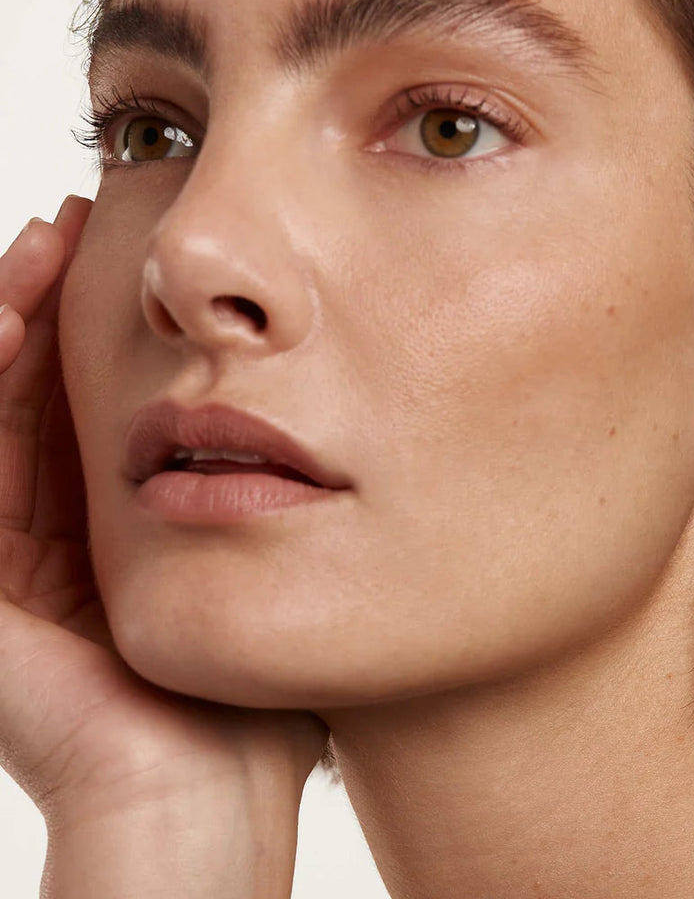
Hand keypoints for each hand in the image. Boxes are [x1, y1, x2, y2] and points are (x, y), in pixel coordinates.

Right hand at [0, 196, 329, 828]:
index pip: (97, 410)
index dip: (103, 330)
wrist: (205, 802)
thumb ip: (282, 504)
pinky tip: (7, 311)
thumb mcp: (276, 573)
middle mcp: (57, 543)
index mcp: (121, 538)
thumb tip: (330, 420)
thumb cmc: (264, 701)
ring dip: (10, 321)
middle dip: (51, 306)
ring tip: (44, 241)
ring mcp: (10, 566)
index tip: (133, 253)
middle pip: (39, 397)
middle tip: (79, 222)